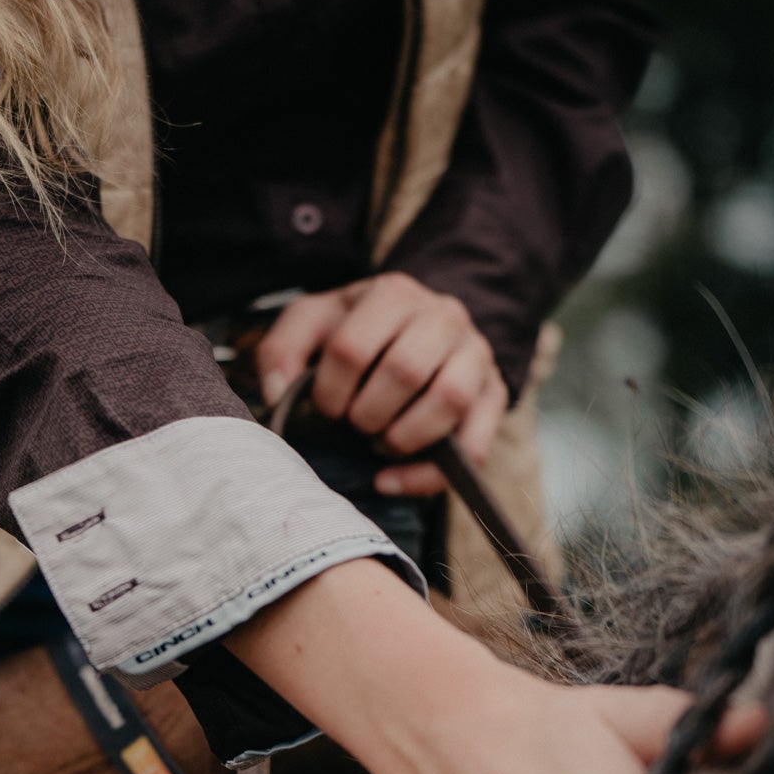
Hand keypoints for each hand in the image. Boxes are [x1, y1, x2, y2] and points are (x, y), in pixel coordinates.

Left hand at [255, 272, 508, 491]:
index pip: (352, 348)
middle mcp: (444, 316)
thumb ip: (282, 349)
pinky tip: (390, 480)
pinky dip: (427, 475)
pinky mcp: (494, 395)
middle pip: (404, 371)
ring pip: (448, 400)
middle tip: (353, 424)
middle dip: (366, 414)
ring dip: (402, 437)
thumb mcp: (313, 324)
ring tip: (378, 443)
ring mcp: (476, 354)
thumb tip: (278, 394)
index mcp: (394, 293)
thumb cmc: (357, 331)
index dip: (329, 391)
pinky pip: (474, 445)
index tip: (325, 407)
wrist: (419, 328)